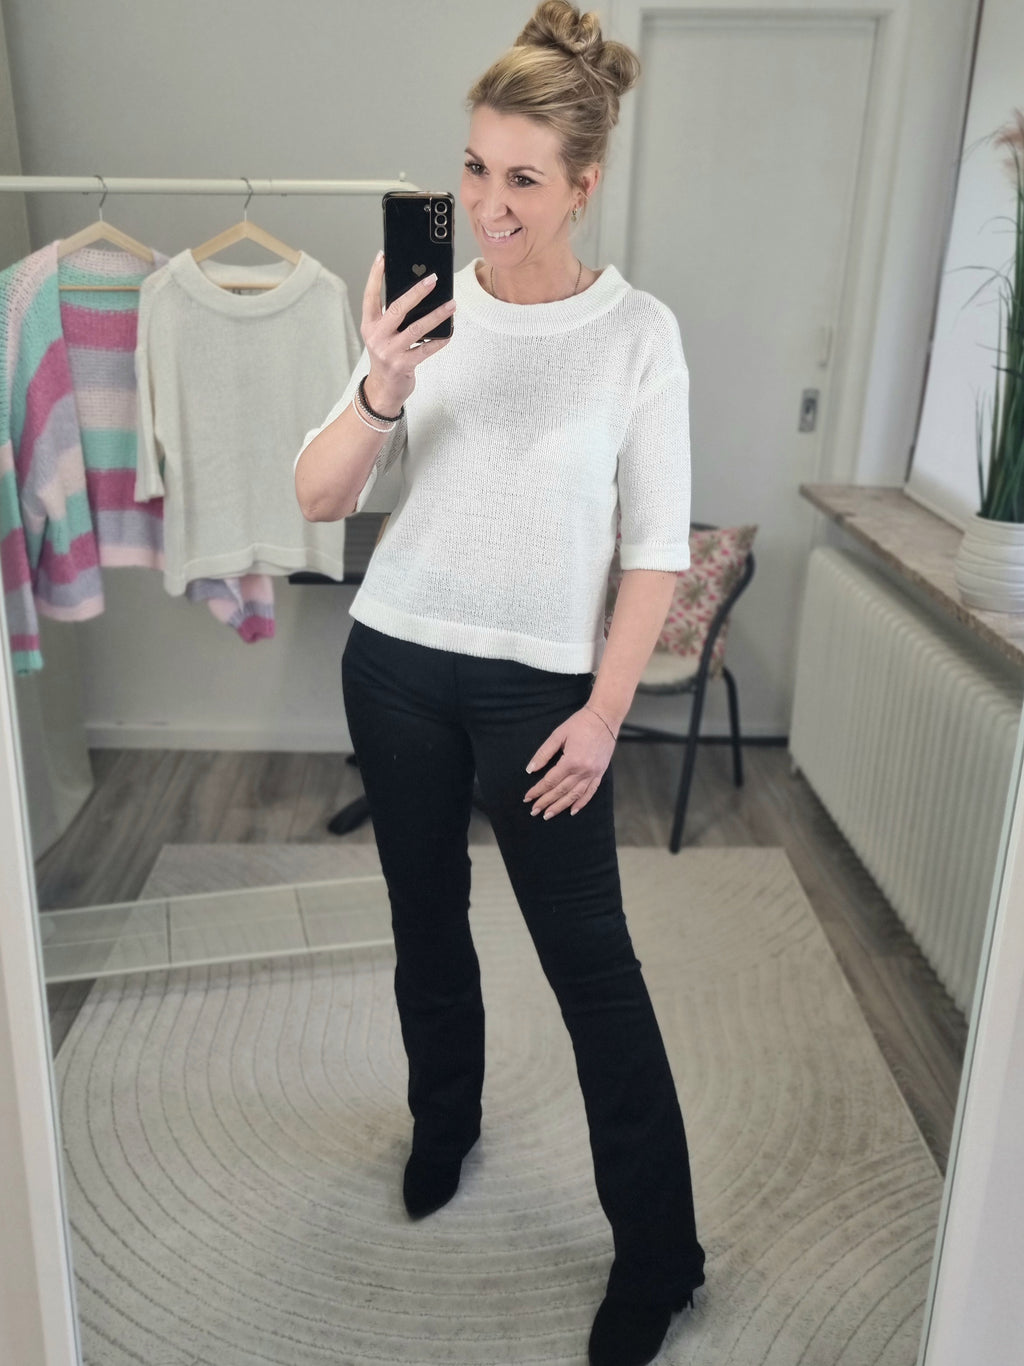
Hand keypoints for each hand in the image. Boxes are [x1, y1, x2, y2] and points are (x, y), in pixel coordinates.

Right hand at [360, 252, 455, 413]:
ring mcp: (389, 351)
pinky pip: (426, 349)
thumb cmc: (386, 356)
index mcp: (369, 325)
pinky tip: (450, 332)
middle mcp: (377, 336)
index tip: (383, 256)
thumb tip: (417, 295)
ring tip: (451, 304)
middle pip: (398, 308)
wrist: (382, 390)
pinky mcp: (403, 365)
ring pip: (417, 328)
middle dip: (417, 292)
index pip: (370, 296)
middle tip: (433, 279)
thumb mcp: (381, 335)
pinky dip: (439, 340)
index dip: (375, 276)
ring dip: (437, 315)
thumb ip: (392, 318)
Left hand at [523, 706, 617, 819]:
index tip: (527, 798)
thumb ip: (543, 753)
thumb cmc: (580, 723)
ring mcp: (593, 773)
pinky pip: (591, 792)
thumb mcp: (558, 735)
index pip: (550, 781)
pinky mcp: (600, 773)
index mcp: (571, 761)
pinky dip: (581, 803)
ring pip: (574, 795)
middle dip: (545, 802)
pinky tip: (572, 811)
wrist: (604, 718)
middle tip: (534, 811)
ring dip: (560, 806)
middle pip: (561, 791)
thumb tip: (530, 769)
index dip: (537, 790)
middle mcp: (583, 771)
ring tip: (548, 814)